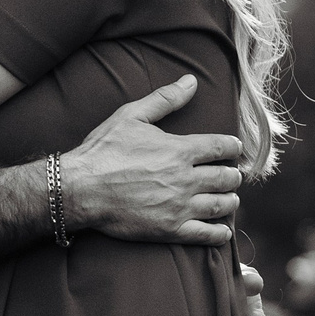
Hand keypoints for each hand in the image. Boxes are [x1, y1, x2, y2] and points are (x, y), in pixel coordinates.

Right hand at [61, 76, 242, 247]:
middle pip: (225, 177)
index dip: (232, 147)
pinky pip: (206, 234)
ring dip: (230, 200)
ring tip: (229, 198)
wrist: (80, 189)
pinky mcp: (170, 230)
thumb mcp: (131, 116)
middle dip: (232, 175)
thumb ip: (165, 99)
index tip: (234, 149)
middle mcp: (185, 178)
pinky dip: (219, 234)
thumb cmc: (103, 151)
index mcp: (179, 150)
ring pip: (221, 205)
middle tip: (231, 175)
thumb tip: (191, 80)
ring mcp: (179, 206)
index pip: (221, 147)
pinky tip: (223, 231)